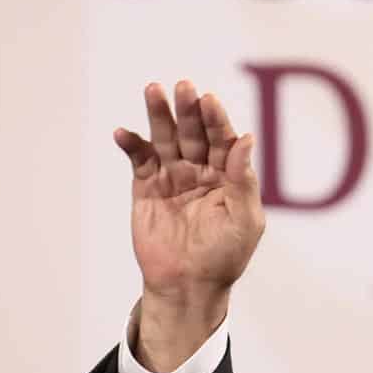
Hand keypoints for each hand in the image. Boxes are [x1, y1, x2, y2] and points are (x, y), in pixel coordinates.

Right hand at [113, 81, 263, 371]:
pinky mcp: (146, 188)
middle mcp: (201, 171)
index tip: (209, 100)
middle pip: (194, 132)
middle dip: (188, 109)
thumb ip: (244, 180)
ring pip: (165, 138)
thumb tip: (247, 139)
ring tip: (153, 90)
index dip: (217, 119)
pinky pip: (139, 160)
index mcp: (229, 176)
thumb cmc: (224, 256)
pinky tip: (125, 132)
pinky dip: (131, 144)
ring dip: (159, 115)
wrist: (188, 285)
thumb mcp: (244, 219)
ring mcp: (173, 177)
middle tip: (183, 87)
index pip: (224, 140)